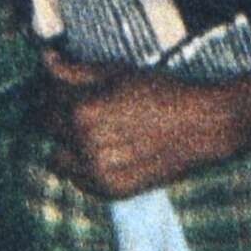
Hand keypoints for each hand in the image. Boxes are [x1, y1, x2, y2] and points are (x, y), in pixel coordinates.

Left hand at [41, 49, 247, 202]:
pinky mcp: (112, 191)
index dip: (54, 92)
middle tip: (85, 111)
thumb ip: (75, 71)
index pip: (46, 101)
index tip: (68, 90)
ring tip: (96, 134)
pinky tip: (107, 153)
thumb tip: (46, 60)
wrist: (204, 126)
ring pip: (59, 160)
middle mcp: (85, 145)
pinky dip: (85, 168)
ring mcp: (98, 172)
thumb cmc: (162, 92)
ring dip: (68, 147)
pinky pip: (80, 181)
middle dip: (60, 118)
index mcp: (82, 112)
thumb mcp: (117, 73)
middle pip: (50, 131)